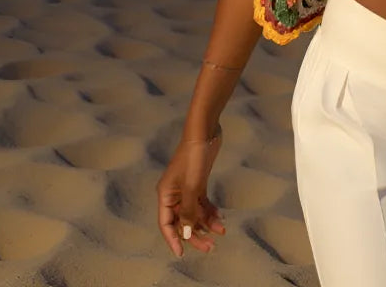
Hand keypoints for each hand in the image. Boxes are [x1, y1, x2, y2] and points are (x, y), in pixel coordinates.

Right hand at [156, 130, 225, 257]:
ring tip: (220, 232)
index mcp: (165, 195)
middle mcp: (173, 194)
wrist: (204, 131)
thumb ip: (188, 211)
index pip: (166, 224)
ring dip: (205, 223)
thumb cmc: (194, 157)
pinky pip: (201, 203)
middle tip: (210, 247)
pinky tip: (219, 218)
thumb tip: (186, 233)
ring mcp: (186, 188)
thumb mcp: (192, 186)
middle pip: (182, 221)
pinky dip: (209, 211)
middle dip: (195, 234)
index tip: (182, 253)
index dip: (173, 240)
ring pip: (193, 213)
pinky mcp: (198, 182)